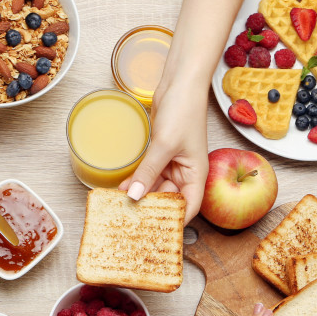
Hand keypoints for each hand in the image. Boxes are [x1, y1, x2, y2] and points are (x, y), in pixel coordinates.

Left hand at [119, 81, 208, 220]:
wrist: (179, 84)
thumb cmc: (184, 111)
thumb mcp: (164, 145)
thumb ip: (148, 172)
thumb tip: (135, 196)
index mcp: (196, 175)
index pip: (189, 207)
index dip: (174, 221)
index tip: (155, 232)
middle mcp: (186, 173)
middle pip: (169, 199)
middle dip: (151, 207)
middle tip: (130, 218)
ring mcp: (172, 163)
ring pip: (155, 186)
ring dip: (140, 194)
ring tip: (120, 204)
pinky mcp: (160, 154)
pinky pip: (148, 173)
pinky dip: (136, 180)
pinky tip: (122, 187)